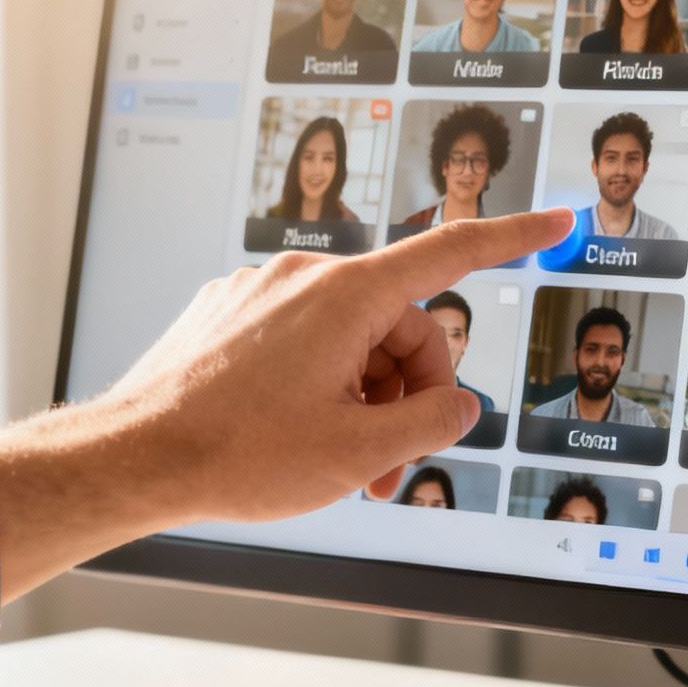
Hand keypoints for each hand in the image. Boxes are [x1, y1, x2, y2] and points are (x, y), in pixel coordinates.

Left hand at [0, 208, 571, 601]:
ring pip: (348, 340)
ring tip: (336, 464)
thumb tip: (455, 404)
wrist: (132, 459)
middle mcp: (303, 278)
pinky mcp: (227, 315)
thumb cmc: (235, 455)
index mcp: (346, 296)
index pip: (451, 252)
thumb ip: (433, 423)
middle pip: (399, 325)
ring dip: (360, 399)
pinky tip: (291, 434)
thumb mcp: (360, 453)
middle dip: (407, 394)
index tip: (556, 220)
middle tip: (387, 466)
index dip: (515, 237)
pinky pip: (300, 341)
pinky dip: (315, 386)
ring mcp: (259, 293)